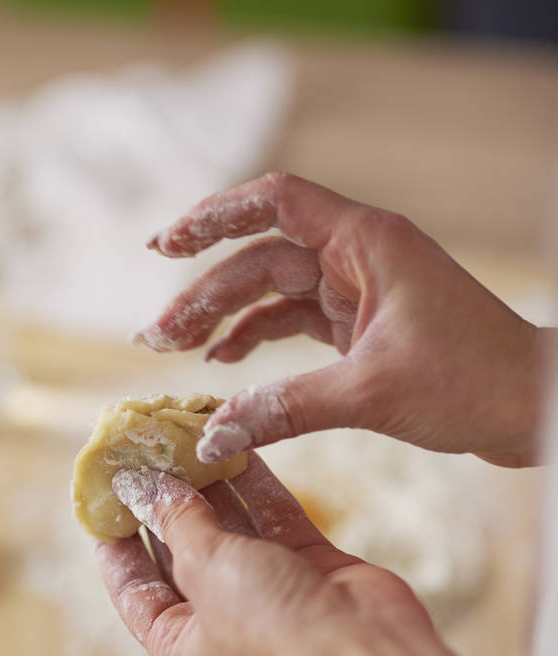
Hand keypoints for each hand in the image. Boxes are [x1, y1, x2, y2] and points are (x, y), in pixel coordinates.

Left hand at [97, 456, 495, 655]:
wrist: (365, 655)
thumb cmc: (271, 631)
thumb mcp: (205, 568)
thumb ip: (175, 519)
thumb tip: (139, 485)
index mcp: (180, 645)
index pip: (133, 587)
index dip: (115, 539)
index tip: (103, 492)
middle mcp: (221, 622)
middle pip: (181, 552)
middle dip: (164, 500)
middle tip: (146, 448)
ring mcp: (268, 594)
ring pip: (230, 529)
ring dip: (209, 484)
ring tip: (187, 435)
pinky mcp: (310, 568)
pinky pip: (274, 518)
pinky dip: (257, 484)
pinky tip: (237, 444)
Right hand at [133, 172, 546, 467]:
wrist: (530, 407)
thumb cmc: (473, 381)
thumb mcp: (369, 393)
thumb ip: (285, 408)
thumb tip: (216, 435)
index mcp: (366, 242)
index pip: (275, 202)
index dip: (214, 216)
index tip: (164, 245)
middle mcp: (359, 257)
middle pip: (261, 258)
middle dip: (204, 293)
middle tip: (153, 335)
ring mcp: (360, 292)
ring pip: (274, 293)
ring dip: (224, 319)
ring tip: (174, 350)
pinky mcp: (362, 327)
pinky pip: (296, 323)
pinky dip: (259, 340)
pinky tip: (225, 362)